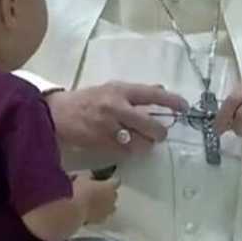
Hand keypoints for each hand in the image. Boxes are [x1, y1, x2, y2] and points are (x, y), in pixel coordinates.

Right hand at [45, 82, 188, 153]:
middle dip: (159, 132)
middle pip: (151, 125)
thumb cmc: (85, 100)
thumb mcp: (109, 89)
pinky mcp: (103, 143)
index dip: (171, 101)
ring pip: (141, 142)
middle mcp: (116, 107)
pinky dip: (131, 151)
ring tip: (142, 141)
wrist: (57, 114)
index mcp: (119, 90)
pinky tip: (127, 146)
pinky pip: (127, 151)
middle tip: (159, 134)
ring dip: (146, 144)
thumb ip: (134, 92)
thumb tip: (159, 89)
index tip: (184, 107)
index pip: (152, 95)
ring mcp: (110, 127)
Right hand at [72, 172, 119, 223]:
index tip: (108, 179)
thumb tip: (90, 175)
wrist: (73, 208)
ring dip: (106, 204)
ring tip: (97, 202)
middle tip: (99, 190)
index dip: (112, 180)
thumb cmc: (79, 191)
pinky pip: (103, 216)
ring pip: (111, 207)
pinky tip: (92, 211)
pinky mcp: (100, 220)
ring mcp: (107, 211)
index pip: (116, 181)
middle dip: (108, 192)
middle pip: (114, 195)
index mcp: (109, 186)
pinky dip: (99, 213)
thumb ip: (89, 176)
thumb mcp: (82, 177)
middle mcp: (111, 199)